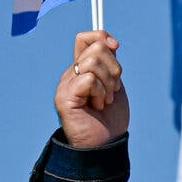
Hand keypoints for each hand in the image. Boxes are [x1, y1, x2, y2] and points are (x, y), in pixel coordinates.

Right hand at [56, 30, 129, 147]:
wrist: (106, 144)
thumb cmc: (111, 118)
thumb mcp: (115, 84)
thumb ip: (110, 64)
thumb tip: (111, 42)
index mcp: (82, 69)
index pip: (85, 39)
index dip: (101, 37)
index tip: (116, 47)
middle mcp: (71, 74)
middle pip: (96, 48)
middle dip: (114, 70)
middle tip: (112, 91)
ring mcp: (66, 85)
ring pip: (93, 62)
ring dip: (108, 85)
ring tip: (104, 101)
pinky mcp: (65, 97)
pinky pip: (89, 79)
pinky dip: (100, 92)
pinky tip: (98, 106)